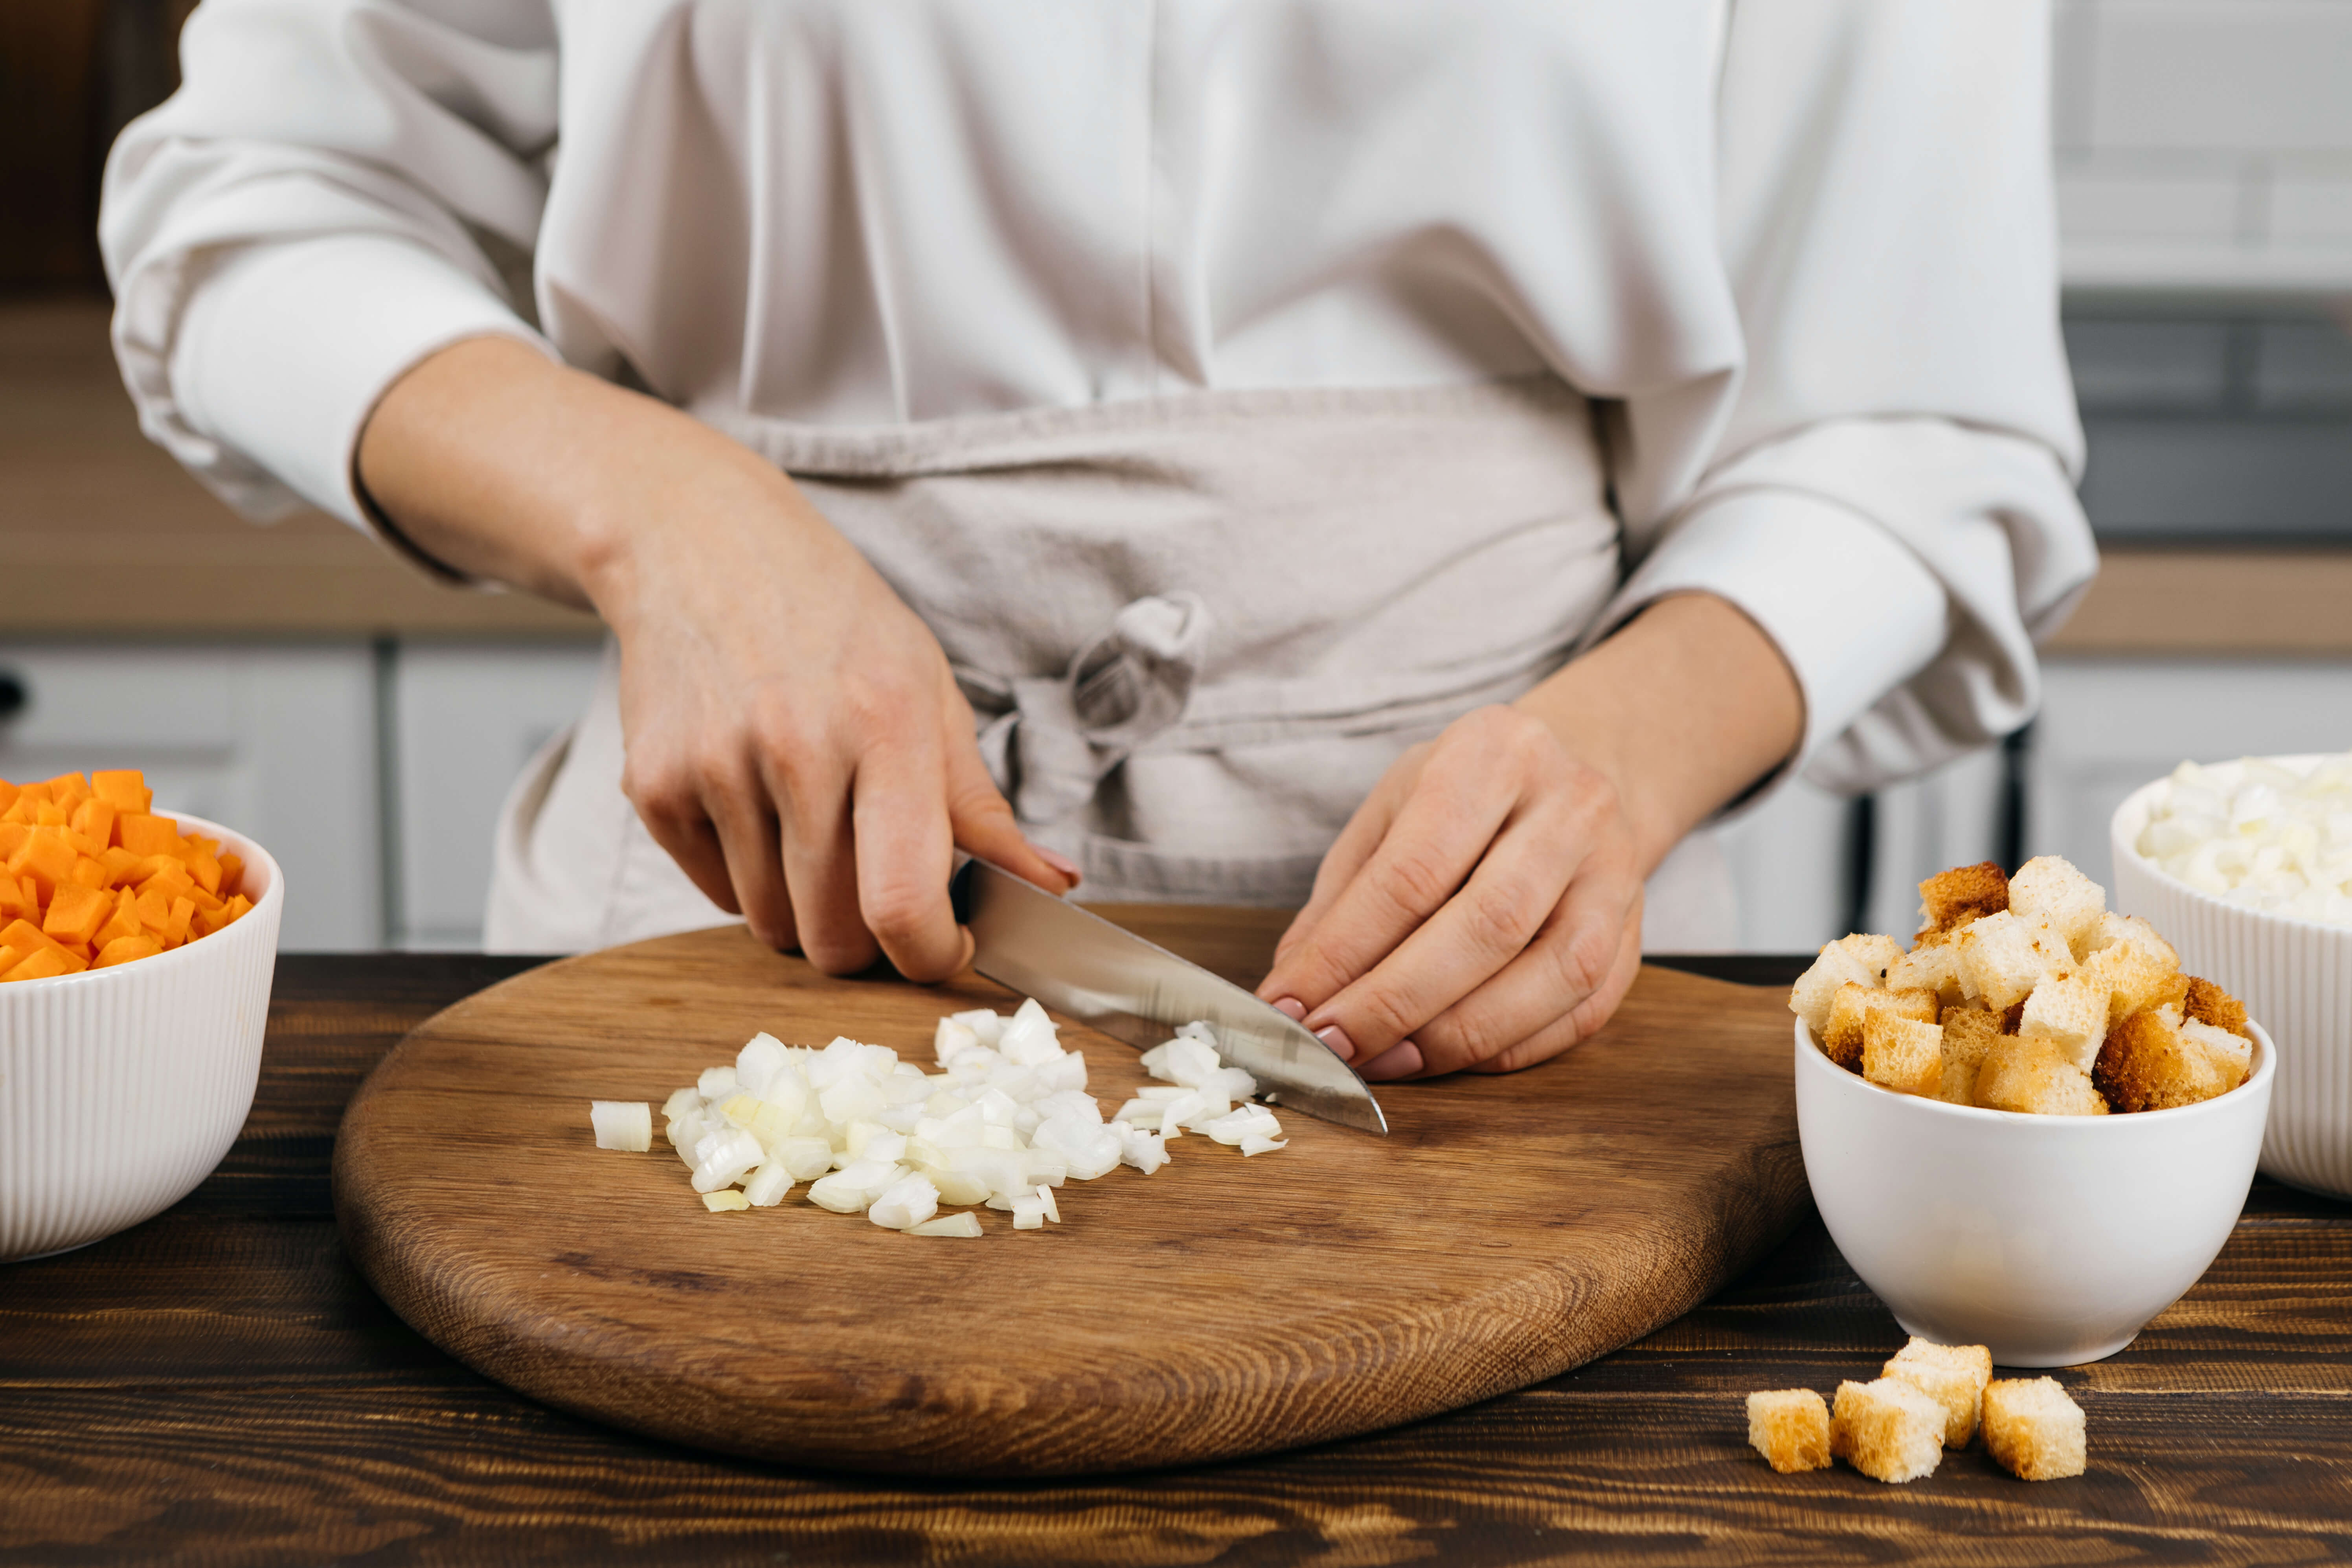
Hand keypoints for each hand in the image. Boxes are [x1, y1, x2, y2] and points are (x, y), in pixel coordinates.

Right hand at [357, 337, 1075, 978]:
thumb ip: (981, 805)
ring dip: (805, 908)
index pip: (904, 901)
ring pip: (773, 925)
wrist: (703, 549)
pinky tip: (758, 805)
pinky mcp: (655, 785)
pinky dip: (745, 877)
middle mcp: (798, 747)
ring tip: (814, 828)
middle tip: (879, 893)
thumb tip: (1051, 884)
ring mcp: (716, 768)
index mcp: (887, 725)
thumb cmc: (835, 623)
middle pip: (835, 936)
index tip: (945, 947)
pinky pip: (716, 892)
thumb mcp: (929, 691)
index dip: (931, 956)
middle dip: (867, 940)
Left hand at [1255, 706, 1644, 1080]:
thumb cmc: (1464, 800)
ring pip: (1549, 977)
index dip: (1344, 952)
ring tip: (1382, 1061)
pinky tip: (1441, 1057)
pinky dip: (1504, 1051)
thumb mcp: (1390, 815)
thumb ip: (1341, 902)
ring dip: (1453, 1038)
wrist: (1576, 776)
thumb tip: (1293, 992)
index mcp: (1495, 753)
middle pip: (1486, 926)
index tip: (1291, 1007)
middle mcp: (1572, 805)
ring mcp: (1616, 872)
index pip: (1412, 872)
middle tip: (1331, 1046)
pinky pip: (1578, 1014)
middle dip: (1394, 1003)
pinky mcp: (1635, 936)